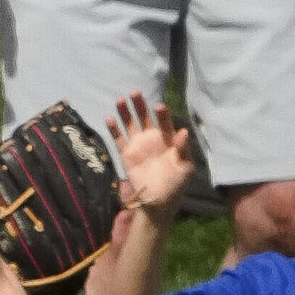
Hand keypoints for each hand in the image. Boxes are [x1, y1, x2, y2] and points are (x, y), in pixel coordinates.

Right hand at [108, 94, 194, 214]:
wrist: (158, 200)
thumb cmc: (176, 183)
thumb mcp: (185, 167)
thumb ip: (184, 149)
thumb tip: (184, 131)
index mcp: (168, 139)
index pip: (164, 122)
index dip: (162, 114)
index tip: (158, 107)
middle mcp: (152, 138)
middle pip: (145, 118)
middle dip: (140, 106)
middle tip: (135, 93)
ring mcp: (139, 145)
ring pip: (130, 125)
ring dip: (125, 113)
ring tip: (120, 100)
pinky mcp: (127, 154)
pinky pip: (119, 139)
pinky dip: (114, 129)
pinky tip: (109, 118)